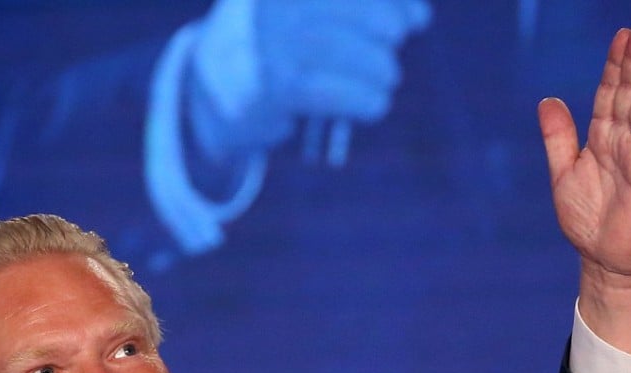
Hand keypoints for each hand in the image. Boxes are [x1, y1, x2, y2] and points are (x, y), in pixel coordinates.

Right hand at [189, 0, 430, 163]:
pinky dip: (364, 100)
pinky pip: (333, 92)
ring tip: (384, 82)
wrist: (212, 87)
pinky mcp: (270, 87)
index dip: (395, 1)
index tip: (418, 22)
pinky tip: (374, 104)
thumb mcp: (310, 9)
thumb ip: (361, 4)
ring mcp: (267, 42)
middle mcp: (272, 4)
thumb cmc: (277, 41)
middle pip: (357, 11)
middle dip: (388, 34)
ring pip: (350, 52)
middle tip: (390, 56)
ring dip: (380, 71)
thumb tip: (418, 19)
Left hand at [538, 21, 630, 356]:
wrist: (602, 258)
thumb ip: (558, 137)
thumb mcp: (562, 172)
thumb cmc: (585, 218)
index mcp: (601, 140)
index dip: (613, 66)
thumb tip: (548, 99)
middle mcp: (623, 143)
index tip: (621, 36)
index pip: (608, 95)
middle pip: (628, 95)